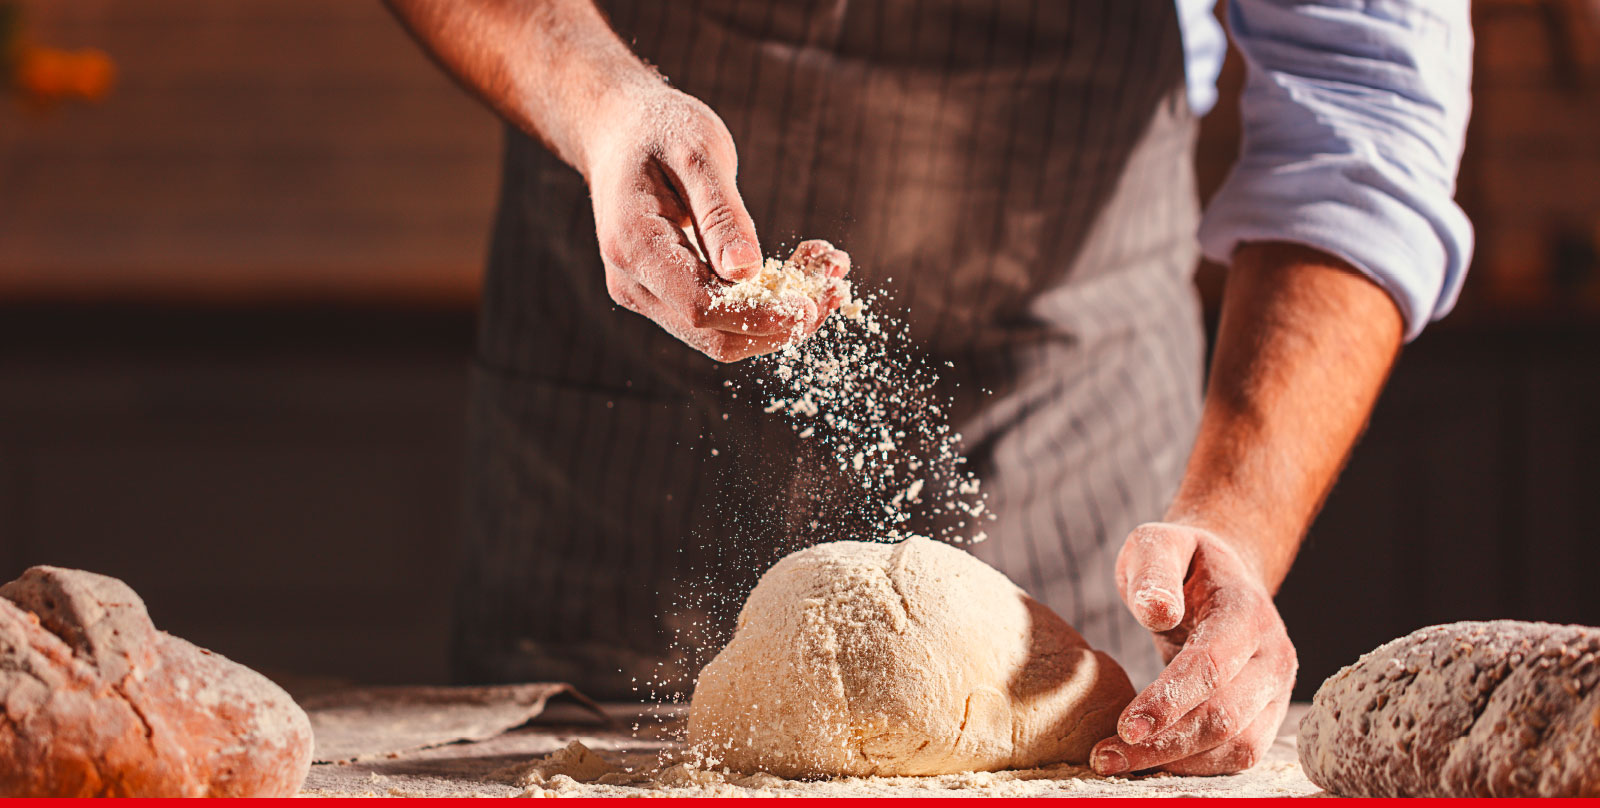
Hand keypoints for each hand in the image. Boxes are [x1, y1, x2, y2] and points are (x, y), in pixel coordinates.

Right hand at [584, 86, 843, 360]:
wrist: (620, 129)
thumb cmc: (660, 130)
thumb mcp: (698, 154)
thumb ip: (721, 215)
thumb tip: (747, 272)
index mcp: (634, 247)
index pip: (701, 308)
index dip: (760, 316)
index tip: (812, 305)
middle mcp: (633, 283)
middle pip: (713, 337)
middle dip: (780, 325)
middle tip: (837, 293)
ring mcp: (646, 294)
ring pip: (720, 336)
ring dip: (780, 318)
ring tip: (829, 277)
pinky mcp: (666, 294)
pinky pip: (719, 316)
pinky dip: (765, 304)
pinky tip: (803, 271)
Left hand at [1091, 522, 1296, 775]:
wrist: (1225, 573)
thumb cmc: (1183, 561)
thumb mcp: (1158, 544)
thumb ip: (1154, 570)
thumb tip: (1157, 610)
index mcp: (1246, 612)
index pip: (1211, 666)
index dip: (1169, 701)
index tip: (1125, 726)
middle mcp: (1273, 656)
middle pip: (1225, 716)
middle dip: (1165, 743)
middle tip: (1106, 756)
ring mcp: (1276, 690)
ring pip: (1236, 746)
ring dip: (1177, 762)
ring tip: (1118, 762)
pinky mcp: (1266, 714)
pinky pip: (1238, 755)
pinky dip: (1194, 766)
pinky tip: (1150, 761)